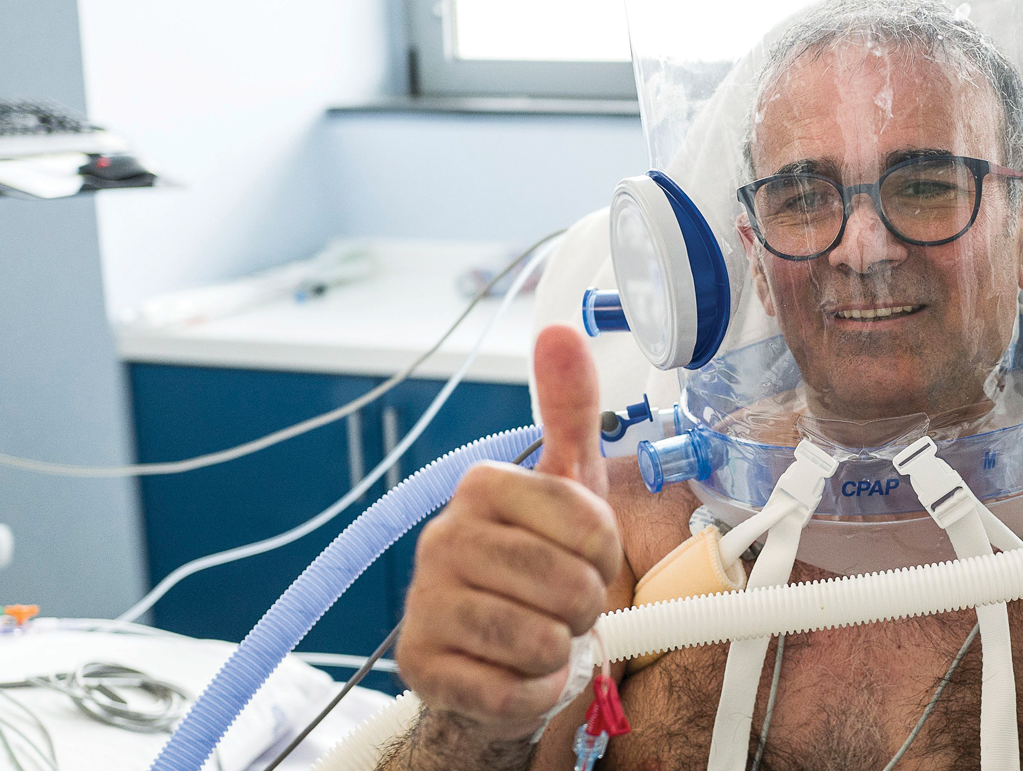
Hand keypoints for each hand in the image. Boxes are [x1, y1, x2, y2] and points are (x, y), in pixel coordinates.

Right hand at [395, 325, 621, 739]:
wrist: (493, 655)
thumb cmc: (538, 567)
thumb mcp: (567, 487)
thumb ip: (570, 411)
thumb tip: (561, 330)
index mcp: (480, 486)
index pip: (590, 522)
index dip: (604, 552)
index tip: (584, 557)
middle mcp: (442, 538)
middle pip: (567, 585)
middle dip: (583, 606)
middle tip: (561, 604)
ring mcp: (423, 603)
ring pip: (539, 639)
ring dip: (557, 649)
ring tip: (538, 634)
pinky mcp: (418, 666)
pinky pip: (511, 691)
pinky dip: (533, 691)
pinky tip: (516, 673)